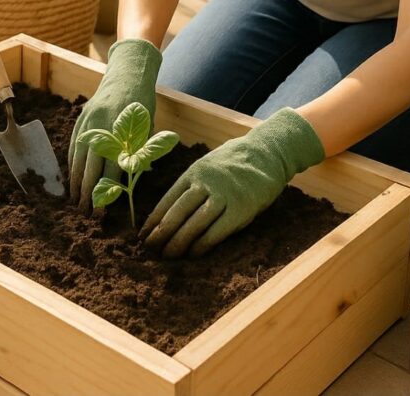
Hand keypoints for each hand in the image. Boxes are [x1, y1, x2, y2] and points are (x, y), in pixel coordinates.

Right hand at [69, 39, 161, 209]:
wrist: (127, 74)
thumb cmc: (142, 104)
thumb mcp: (147, 127)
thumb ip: (141, 151)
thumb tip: (134, 179)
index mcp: (122, 132)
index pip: (113, 169)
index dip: (109, 192)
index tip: (105, 210)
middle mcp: (102, 129)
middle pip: (92, 168)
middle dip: (89, 193)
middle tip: (87, 213)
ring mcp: (88, 124)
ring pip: (78, 159)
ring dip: (76, 183)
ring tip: (75, 202)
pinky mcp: (80, 120)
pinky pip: (73, 147)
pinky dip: (71, 165)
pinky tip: (71, 180)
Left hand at [140, 108, 324, 257]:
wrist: (267, 153)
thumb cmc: (233, 164)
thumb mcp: (206, 165)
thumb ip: (191, 185)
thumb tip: (169, 212)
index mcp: (193, 172)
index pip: (167, 199)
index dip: (153, 220)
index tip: (143, 235)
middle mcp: (205, 183)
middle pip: (177, 213)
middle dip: (161, 233)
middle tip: (150, 249)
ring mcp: (223, 196)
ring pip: (194, 224)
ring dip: (178, 242)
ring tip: (168, 256)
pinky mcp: (241, 209)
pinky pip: (216, 231)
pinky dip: (202, 245)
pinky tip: (193, 254)